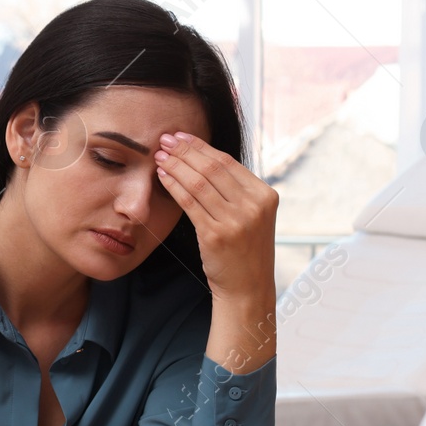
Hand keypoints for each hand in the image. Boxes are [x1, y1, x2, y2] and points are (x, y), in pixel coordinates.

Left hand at [153, 132, 277, 305]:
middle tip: (165, 139)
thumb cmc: (244, 251)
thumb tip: (206, 160)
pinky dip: (174, 186)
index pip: (228, 162)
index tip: (181, 136)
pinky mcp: (217, 235)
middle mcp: (254, 206)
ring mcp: (236, 221)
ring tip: (159, 156)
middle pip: (212, 168)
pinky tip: (162, 176)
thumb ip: (237, 191)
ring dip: (175, 166)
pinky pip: (190, 203)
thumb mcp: (251, 216)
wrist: (247, 288)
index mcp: (265, 196)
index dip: (201, 147)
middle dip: (185, 151)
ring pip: (199, 183)